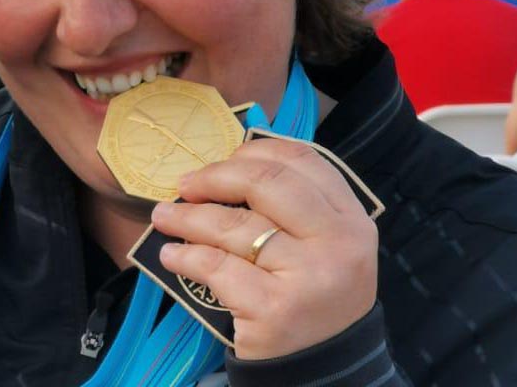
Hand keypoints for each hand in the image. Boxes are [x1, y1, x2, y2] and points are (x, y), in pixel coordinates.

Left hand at [150, 137, 377, 359]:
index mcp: (351, 221)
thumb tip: (225, 167)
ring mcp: (309, 278)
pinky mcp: (275, 310)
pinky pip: (216, 267)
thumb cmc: (312, 297)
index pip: (302, 161)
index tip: (224, 158)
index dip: (255, 151)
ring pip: (233, 226)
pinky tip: (171, 255)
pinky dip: (186, 257)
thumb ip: (293, 207)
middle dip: (215, 177)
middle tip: (185, 185)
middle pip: (265, 183)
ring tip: (164, 217)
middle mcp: (338, 245)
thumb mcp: (324, 247)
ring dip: (187, 217)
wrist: (324, 370)